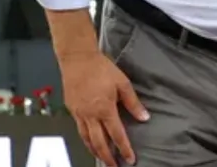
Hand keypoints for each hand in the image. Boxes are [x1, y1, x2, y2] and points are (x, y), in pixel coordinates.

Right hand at [59, 51, 148, 165]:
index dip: (124, 148)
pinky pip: (79, 130)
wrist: (78, 60)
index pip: (116, 134)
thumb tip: (144, 117)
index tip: (130, 159)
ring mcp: (79, 114)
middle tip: (115, 166)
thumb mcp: (123, 83)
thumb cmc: (101, 69)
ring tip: (103, 159)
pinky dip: (85, 140)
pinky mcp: (72, 110)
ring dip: (95, 151)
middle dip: (108, 157)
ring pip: (86, 139)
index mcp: (104, 109)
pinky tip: (90, 143)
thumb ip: (133, 103)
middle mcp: (90, 115)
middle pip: (99, 143)